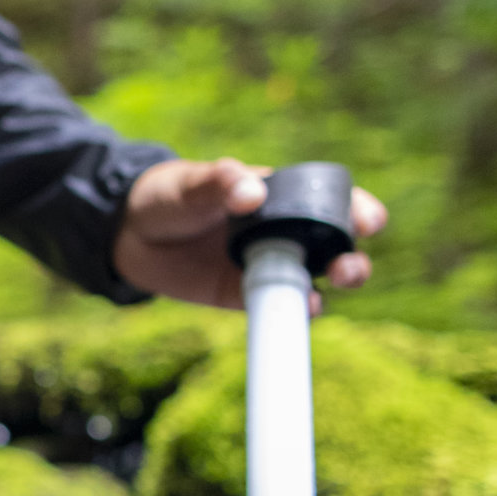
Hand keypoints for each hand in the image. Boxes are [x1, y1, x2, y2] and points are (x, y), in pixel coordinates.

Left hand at [111, 158, 387, 310]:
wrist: (128, 233)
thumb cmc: (170, 195)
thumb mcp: (190, 184)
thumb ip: (218, 184)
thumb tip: (251, 192)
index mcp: (281, 195)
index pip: (332, 201)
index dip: (358, 210)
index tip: (368, 221)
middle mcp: (284, 232)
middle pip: (335, 247)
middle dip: (352, 259)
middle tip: (347, 268)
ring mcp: (268, 265)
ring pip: (313, 281)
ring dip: (330, 289)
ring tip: (331, 288)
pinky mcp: (245, 296)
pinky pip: (277, 306)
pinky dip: (292, 311)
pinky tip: (301, 310)